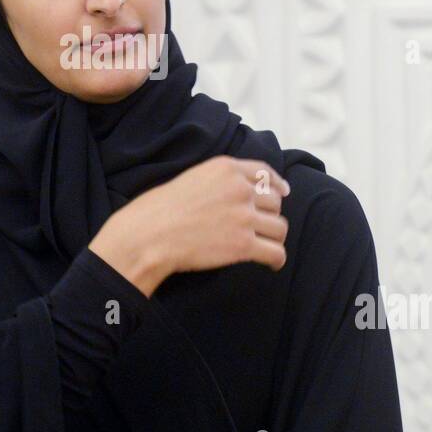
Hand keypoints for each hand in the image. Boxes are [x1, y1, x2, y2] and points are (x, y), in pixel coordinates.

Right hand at [88, 155, 290, 297]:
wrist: (149, 235)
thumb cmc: (160, 209)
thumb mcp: (193, 177)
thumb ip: (221, 180)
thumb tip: (243, 190)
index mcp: (227, 168)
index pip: (265, 173)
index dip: (277, 185)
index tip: (283, 193)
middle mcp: (240, 189)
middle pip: (275, 202)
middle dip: (268, 214)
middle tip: (258, 226)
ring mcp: (244, 217)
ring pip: (279, 227)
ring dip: (273, 237)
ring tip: (264, 245)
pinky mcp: (244, 245)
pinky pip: (276, 252)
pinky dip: (276, 259)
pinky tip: (271, 263)